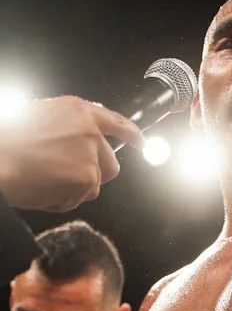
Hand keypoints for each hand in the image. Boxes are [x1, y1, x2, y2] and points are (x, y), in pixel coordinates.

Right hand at [0, 96, 143, 210]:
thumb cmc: (9, 141)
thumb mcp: (38, 118)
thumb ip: (66, 126)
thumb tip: (80, 138)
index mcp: (76, 110)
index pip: (114, 121)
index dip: (130, 133)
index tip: (140, 141)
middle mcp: (89, 131)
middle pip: (111, 164)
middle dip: (94, 174)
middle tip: (66, 174)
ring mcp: (90, 156)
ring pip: (96, 185)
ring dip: (75, 188)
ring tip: (46, 177)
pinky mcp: (87, 179)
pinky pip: (81, 198)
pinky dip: (63, 200)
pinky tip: (44, 188)